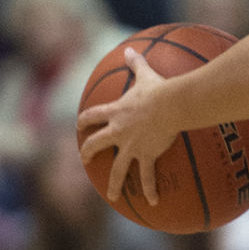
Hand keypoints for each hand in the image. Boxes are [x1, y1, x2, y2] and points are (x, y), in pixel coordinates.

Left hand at [77, 51, 177, 205]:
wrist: (170, 105)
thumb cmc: (158, 89)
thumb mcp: (145, 74)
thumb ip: (136, 63)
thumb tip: (130, 48)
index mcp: (115, 112)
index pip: (92, 116)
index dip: (84, 121)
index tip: (78, 126)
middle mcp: (118, 131)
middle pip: (95, 144)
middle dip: (87, 152)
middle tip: (85, 159)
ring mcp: (130, 146)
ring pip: (116, 168)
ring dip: (113, 183)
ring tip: (111, 195)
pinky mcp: (145, 155)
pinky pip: (147, 176)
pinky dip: (149, 188)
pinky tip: (153, 201)